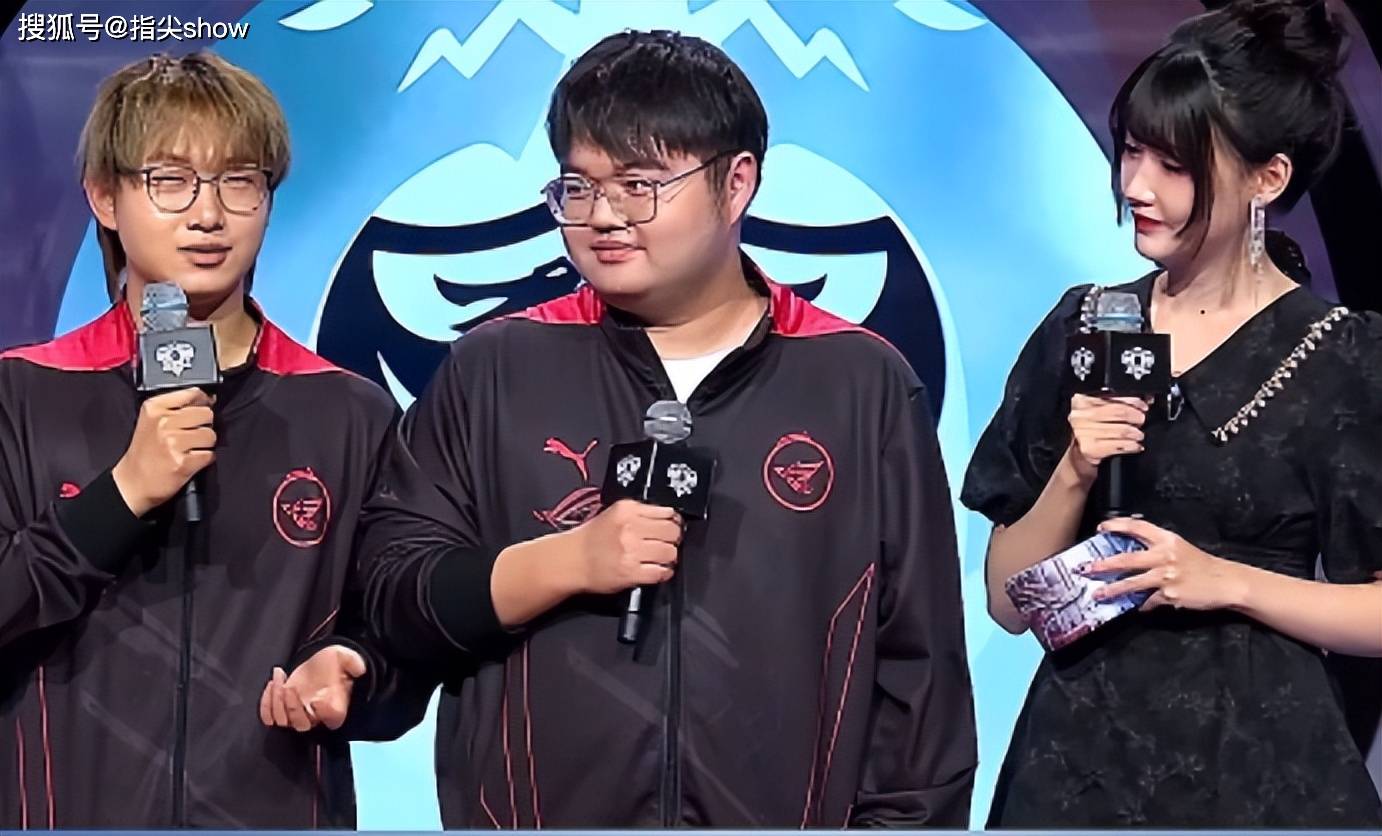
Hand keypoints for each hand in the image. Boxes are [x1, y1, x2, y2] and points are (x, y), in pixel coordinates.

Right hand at [111, 388, 215, 516]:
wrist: (133, 482)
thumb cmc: (145, 451)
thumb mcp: (152, 420)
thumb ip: (177, 406)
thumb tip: (210, 398)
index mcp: (155, 408)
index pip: (193, 394)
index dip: (202, 402)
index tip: (201, 408)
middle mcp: (163, 423)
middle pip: (206, 414)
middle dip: (204, 425)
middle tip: (190, 435)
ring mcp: (173, 443)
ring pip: (210, 435)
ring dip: (205, 444)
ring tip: (189, 449)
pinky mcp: (183, 462)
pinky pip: (209, 454)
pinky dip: (204, 459)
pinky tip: (189, 460)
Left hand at [258, 645, 366, 731]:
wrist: (320, 665)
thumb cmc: (333, 664)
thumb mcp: (345, 658)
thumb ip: (353, 662)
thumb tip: (359, 668)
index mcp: (336, 708)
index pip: (331, 718)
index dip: (323, 711)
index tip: (318, 698)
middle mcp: (316, 717)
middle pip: (301, 724)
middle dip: (292, 706)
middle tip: (290, 686)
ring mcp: (297, 715)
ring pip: (282, 720)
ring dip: (276, 701)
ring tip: (279, 679)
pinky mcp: (282, 710)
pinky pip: (269, 717)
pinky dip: (265, 704)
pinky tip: (272, 683)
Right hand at [568, 499, 682, 594]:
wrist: (570, 560)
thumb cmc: (591, 539)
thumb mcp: (614, 514)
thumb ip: (640, 514)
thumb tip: (668, 518)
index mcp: (627, 510)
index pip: (667, 512)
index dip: (673, 522)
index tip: (672, 527)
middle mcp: (630, 528)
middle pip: (672, 531)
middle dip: (673, 539)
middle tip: (668, 543)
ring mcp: (631, 551)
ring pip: (670, 552)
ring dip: (669, 557)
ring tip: (661, 558)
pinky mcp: (630, 573)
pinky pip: (660, 572)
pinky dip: (664, 573)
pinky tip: (658, 571)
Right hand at [1067, 394, 1147, 482]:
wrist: (1077, 453)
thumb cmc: (1090, 431)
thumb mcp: (1098, 412)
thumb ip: (1117, 403)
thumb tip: (1143, 400)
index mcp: (1082, 402)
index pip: (1113, 397)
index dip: (1133, 401)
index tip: (1143, 406)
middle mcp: (1080, 416)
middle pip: (1119, 412)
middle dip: (1136, 417)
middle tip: (1141, 420)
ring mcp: (1084, 433)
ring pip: (1121, 430)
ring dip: (1135, 433)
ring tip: (1138, 435)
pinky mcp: (1090, 448)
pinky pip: (1118, 445)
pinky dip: (1131, 446)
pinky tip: (1134, 446)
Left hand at [1083, 518, 1247, 611]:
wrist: (1225, 581)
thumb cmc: (1201, 564)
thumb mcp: (1179, 548)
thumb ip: (1157, 548)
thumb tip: (1131, 554)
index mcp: (1167, 539)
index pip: (1137, 527)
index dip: (1117, 525)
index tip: (1100, 528)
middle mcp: (1164, 556)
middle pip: (1127, 559)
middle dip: (1104, 565)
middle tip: (1087, 568)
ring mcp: (1166, 576)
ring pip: (1132, 584)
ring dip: (1112, 590)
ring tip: (1098, 594)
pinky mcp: (1170, 595)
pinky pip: (1148, 601)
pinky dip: (1141, 605)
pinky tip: (1136, 607)